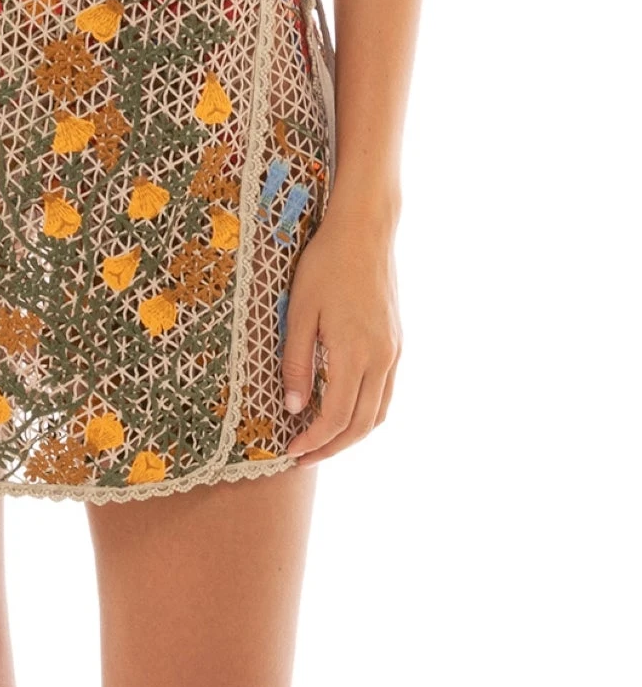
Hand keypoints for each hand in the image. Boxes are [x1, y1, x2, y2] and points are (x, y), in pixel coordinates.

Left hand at [281, 207, 401, 463]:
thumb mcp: (299, 312)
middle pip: (361, 424)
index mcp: (355, 353)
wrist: (364, 231)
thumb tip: (293, 409)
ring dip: (351, 433)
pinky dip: (365, 411)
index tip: (290, 450)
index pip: (335, 418)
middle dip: (332, 447)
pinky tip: (343, 407)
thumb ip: (296, 362)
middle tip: (303, 455)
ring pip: (378, 412)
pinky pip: (385, 391)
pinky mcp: (396, 342)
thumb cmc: (325, 265)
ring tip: (322, 439)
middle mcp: (382, 358)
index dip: (313, 441)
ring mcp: (393, 351)